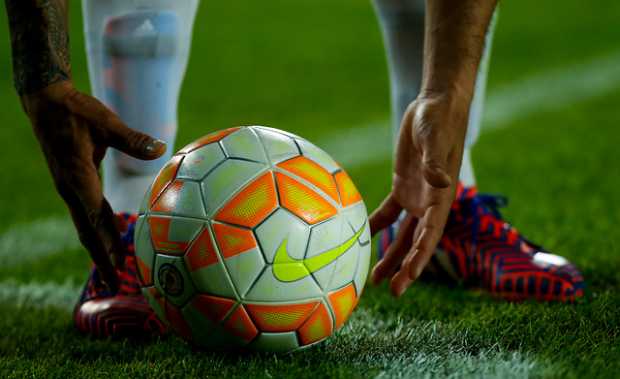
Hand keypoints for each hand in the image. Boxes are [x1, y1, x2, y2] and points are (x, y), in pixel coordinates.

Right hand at [21, 81, 165, 291]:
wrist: (46, 103)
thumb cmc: (76, 111)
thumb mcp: (106, 122)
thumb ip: (132, 140)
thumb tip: (161, 149)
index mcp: (77, 179)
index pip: (94, 220)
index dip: (106, 247)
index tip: (117, 269)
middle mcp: (70, 189)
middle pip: (88, 232)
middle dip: (102, 258)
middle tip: (117, 284)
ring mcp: (70, 187)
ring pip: (87, 224)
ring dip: (102, 246)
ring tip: (119, 267)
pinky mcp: (73, 182)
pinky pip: (88, 211)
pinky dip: (101, 227)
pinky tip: (115, 234)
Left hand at [369, 92, 469, 296]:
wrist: (435, 105)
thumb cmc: (439, 120)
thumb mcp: (435, 138)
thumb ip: (435, 162)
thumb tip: (441, 183)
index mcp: (441, 197)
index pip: (430, 234)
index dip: (420, 257)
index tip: (409, 275)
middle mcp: (429, 202)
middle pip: (417, 242)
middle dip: (406, 267)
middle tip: (392, 291)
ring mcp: (416, 196)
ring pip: (402, 234)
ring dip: (391, 255)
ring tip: (375, 278)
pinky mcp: (402, 185)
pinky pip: (388, 212)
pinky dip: (377, 225)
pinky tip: (363, 237)